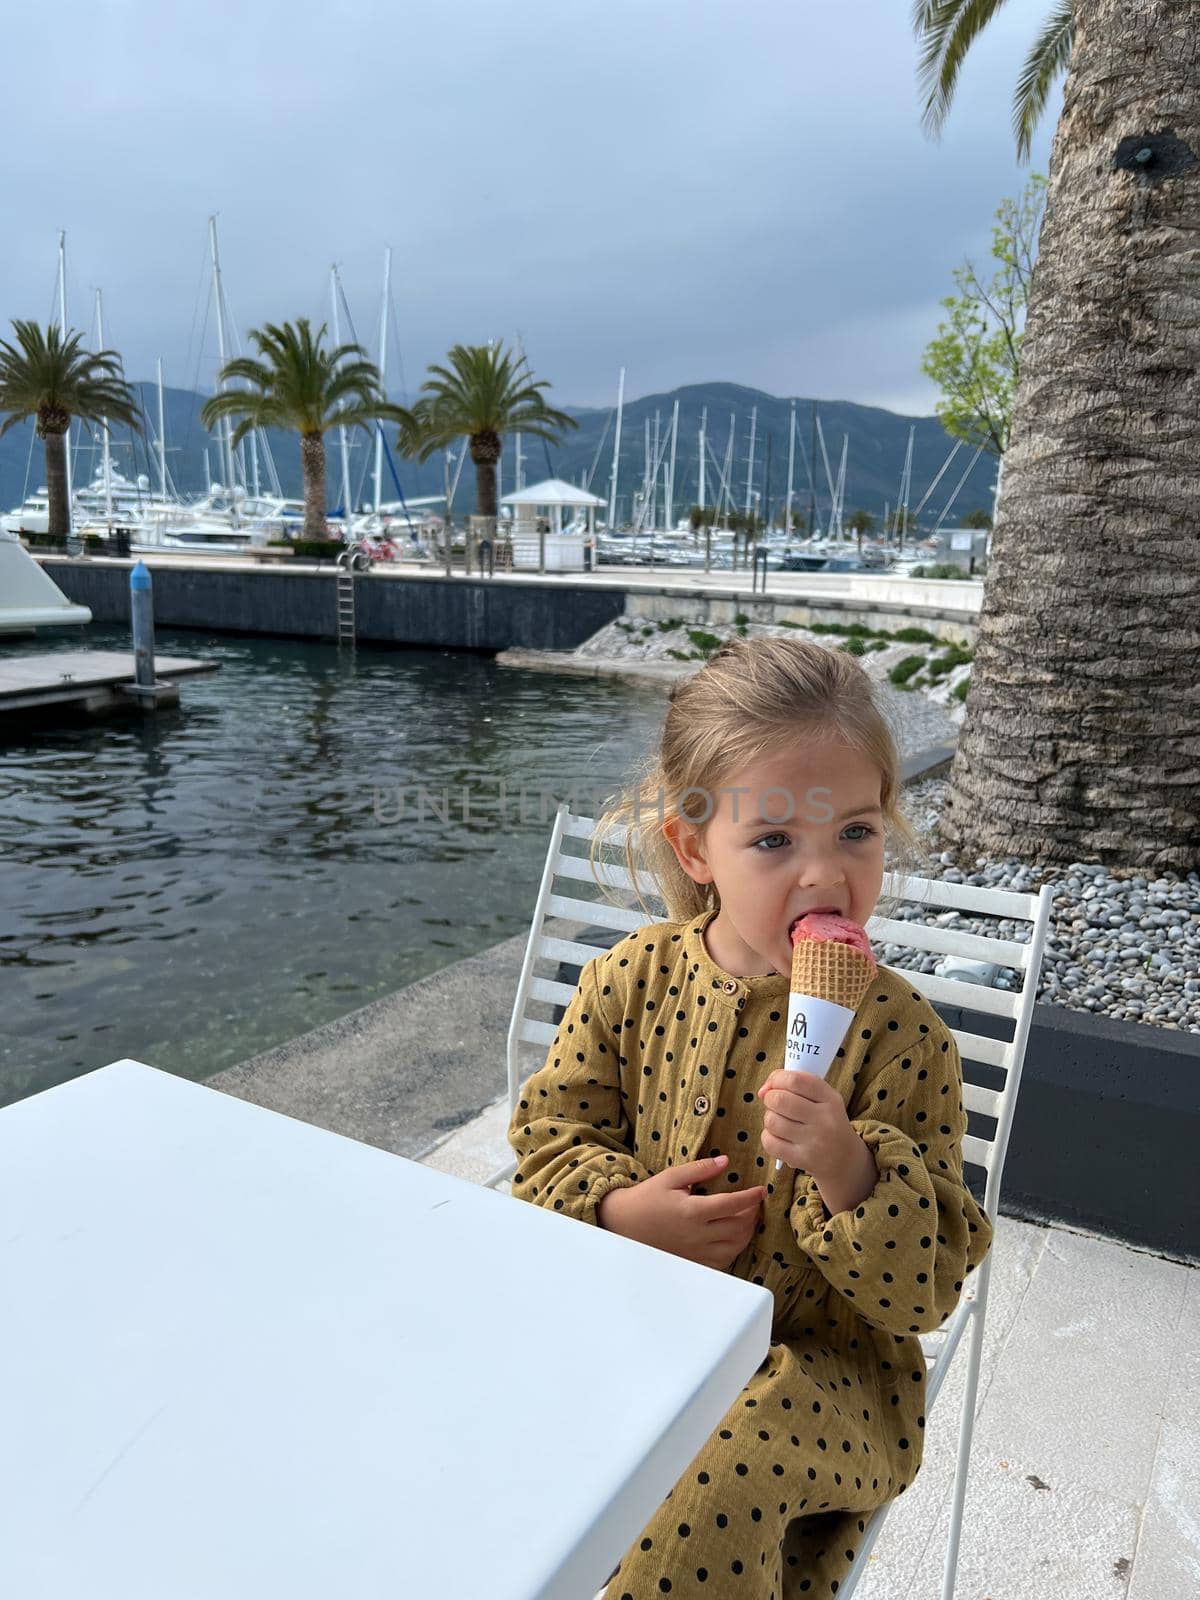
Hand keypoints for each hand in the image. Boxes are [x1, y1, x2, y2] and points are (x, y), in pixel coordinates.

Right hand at [597, 1155, 765, 1270]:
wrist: (624, 1224)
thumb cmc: (647, 1198)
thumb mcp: (671, 1177)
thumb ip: (700, 1169)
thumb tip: (724, 1161)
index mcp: (693, 1211)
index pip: (733, 1204)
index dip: (751, 1197)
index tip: (761, 1190)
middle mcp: (698, 1234)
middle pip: (739, 1227)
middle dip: (752, 1214)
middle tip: (754, 1203)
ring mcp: (696, 1252)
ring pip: (735, 1247)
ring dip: (747, 1232)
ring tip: (747, 1218)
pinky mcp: (694, 1262)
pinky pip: (723, 1261)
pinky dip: (734, 1249)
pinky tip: (733, 1237)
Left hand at [756, 1069, 856, 1180]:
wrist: (846, 1159)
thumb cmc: (827, 1122)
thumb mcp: (823, 1098)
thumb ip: (795, 1085)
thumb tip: (762, 1091)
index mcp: (830, 1099)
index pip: (795, 1080)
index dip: (777, 1078)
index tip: (774, 1084)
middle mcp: (824, 1120)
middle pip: (779, 1099)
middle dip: (770, 1098)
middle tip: (775, 1103)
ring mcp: (813, 1142)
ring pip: (772, 1121)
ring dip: (769, 1118)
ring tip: (780, 1121)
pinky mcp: (801, 1159)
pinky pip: (770, 1142)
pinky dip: (768, 1136)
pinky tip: (780, 1137)